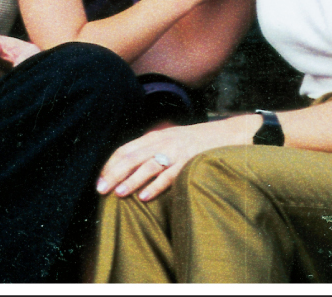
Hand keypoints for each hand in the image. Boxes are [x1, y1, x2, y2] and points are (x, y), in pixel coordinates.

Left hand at [96, 116, 248, 201]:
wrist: (231, 133)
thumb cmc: (199, 140)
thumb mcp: (173, 139)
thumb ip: (154, 149)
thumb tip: (133, 166)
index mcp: (157, 136)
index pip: (126, 149)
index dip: (111, 164)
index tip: (99, 178)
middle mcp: (163, 141)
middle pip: (132, 157)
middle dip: (114, 173)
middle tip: (100, 189)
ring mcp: (177, 151)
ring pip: (148, 166)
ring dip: (131, 180)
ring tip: (118, 193)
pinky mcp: (190, 161)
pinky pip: (170, 175)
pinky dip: (155, 186)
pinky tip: (144, 197)